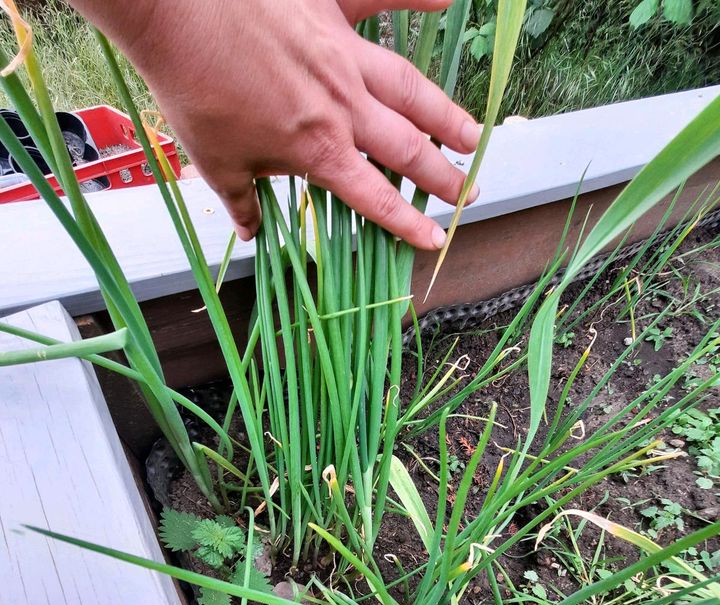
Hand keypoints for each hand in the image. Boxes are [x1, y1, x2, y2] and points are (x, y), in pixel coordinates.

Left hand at [67, 0, 479, 248]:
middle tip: (468, 192)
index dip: (407, 223)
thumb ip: (242, 201)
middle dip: (442, 174)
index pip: (375, 197)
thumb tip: (251, 233)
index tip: (434, 239)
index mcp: (319, 149)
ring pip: (409, 89)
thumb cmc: (193, 92)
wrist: (175, 14)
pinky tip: (448, 2)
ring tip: (472, 135)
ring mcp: (344, 55)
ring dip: (445, 114)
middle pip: (407, 147)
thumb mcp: (216, 162)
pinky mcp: (332, 9)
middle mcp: (344, 106)